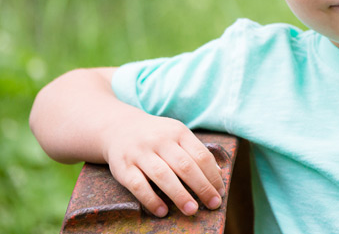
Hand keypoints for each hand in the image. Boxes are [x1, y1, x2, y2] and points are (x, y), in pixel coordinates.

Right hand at [101, 114, 224, 216]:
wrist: (119, 127)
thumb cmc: (156, 137)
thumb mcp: (176, 135)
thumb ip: (195, 152)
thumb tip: (218, 175)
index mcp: (177, 131)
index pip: (200, 155)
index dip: (212, 176)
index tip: (219, 193)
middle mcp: (159, 140)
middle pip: (185, 165)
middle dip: (201, 187)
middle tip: (212, 205)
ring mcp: (139, 153)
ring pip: (163, 175)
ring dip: (180, 195)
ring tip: (192, 210)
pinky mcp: (123, 167)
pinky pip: (138, 186)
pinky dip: (151, 200)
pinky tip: (163, 211)